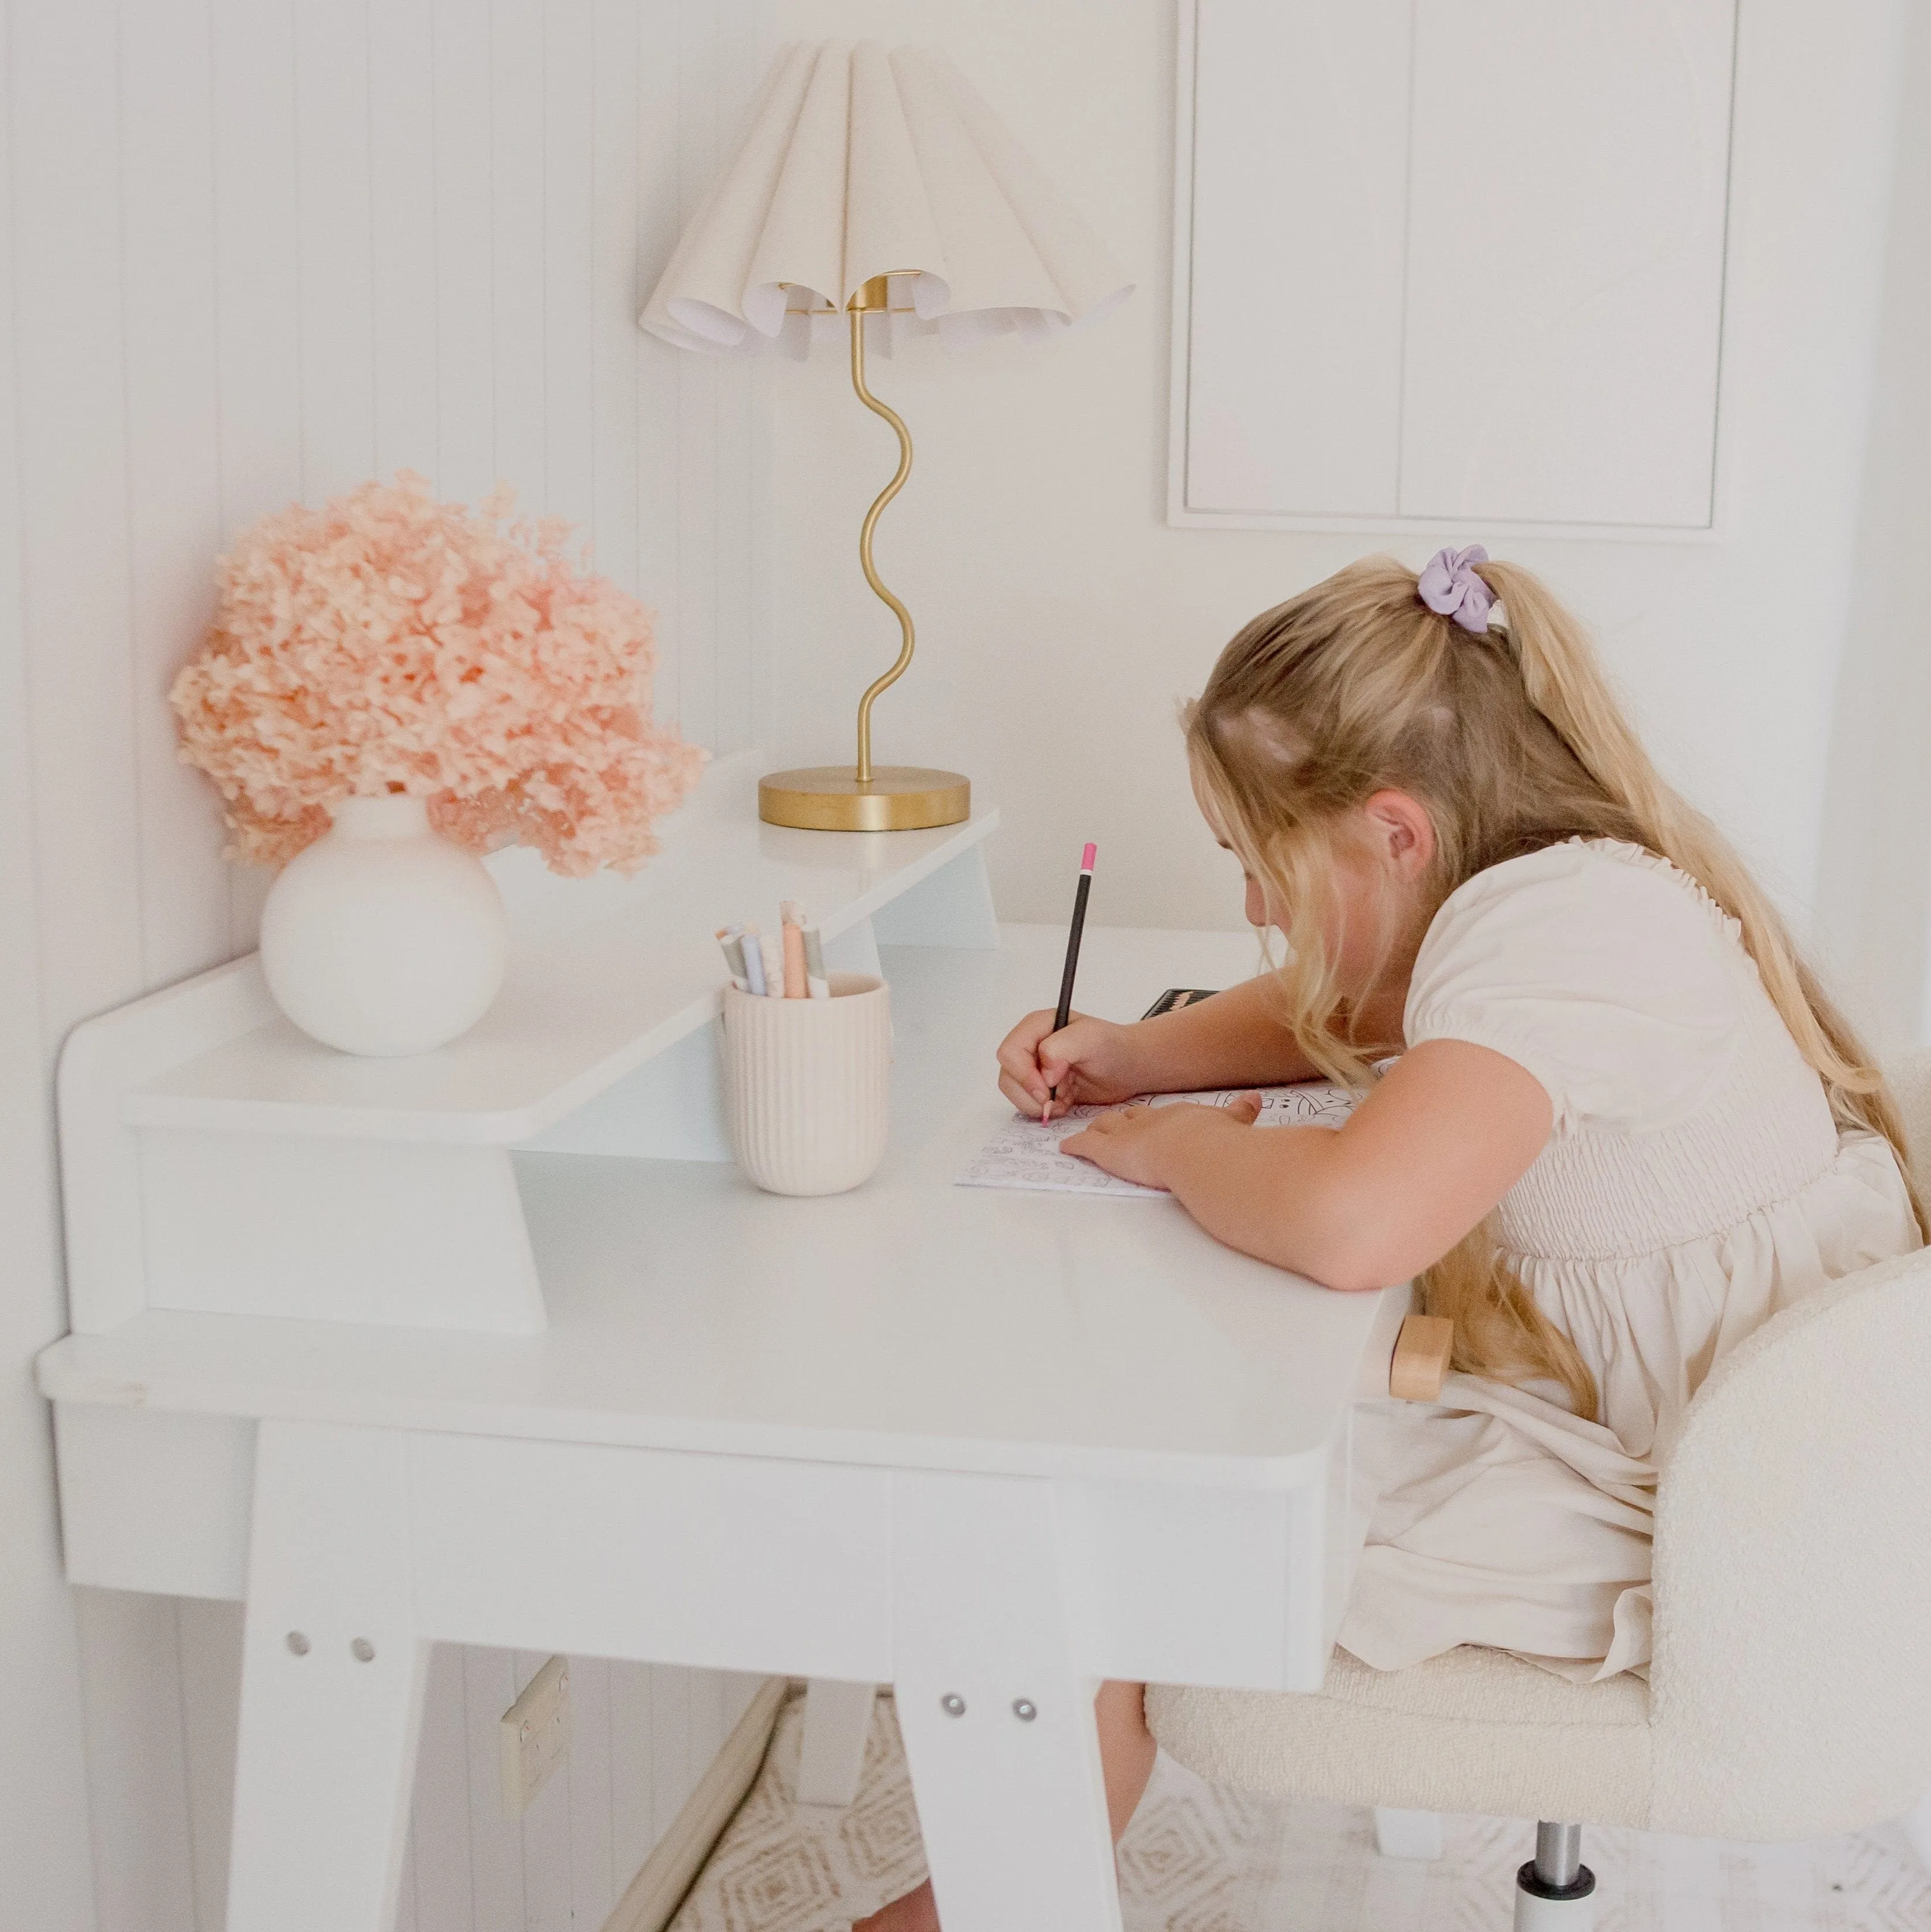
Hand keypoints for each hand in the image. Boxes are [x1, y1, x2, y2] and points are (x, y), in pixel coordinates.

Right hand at [996, 1009, 1143, 1118]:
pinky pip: (1028, 1104)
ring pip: (1014, 1093)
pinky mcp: (1040, 1087)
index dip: (1024, 1075)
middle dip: (1031, 1094)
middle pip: (1008, 1076)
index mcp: (1036, 1026)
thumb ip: (1060, 1048)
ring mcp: (1033, 1068)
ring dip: (1038, 1104)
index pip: (1010, 1052)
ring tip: (1064, 1099)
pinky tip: (1065, 1102)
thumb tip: (1044, 1073)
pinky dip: (1045, 1109)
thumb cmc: (1112, 1046)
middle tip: (1055, 1099)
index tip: (1047, 1089)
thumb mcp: (1090, 1038)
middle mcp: (1030, 1046)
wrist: (1127, 1066)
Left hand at [1061, 1093, 1261, 1189]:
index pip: (1157, 1115)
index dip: (1148, 1118)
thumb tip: (1257, 1101)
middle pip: (1127, 1117)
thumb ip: (1242, 1112)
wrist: (1197, 1148)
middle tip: (1111, 1123)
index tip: (1145, 1119)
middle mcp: (1148, 1121)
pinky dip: (1074, 1147)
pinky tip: (1065, 1148)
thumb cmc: (1214, 1141)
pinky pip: (1085, 1146)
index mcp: (1175, 1116)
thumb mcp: (1232, 1121)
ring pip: (1104, 1127)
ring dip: (1095, 1131)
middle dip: (1118, 1121)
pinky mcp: (1109, 1151)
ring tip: (1087, 1132)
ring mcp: (1126, 1134)